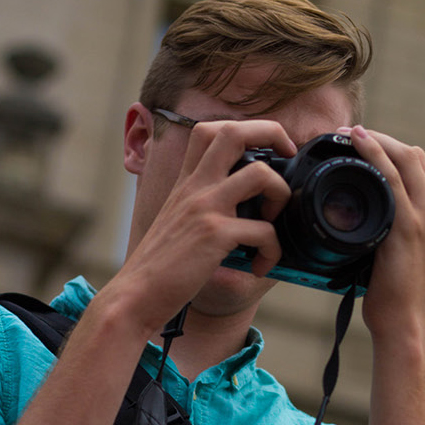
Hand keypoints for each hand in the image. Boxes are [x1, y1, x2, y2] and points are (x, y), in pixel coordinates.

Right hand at [104, 119, 294, 328]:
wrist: (136, 295)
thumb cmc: (163, 263)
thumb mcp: (181, 220)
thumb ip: (207, 204)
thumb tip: (250, 204)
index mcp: (188, 182)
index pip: (210, 131)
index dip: (248, 128)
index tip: (272, 148)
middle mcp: (195, 186)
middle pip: (234, 132)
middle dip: (273, 133)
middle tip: (288, 158)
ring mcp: (204, 207)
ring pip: (262, 174)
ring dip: (281, 195)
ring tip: (273, 221)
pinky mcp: (213, 234)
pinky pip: (265, 231)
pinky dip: (273, 250)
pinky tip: (260, 265)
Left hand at [339, 125, 424, 339]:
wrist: (404, 319)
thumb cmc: (395, 289)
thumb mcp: (399, 248)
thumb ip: (391, 222)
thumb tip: (363, 206)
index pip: (419, 164)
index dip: (390, 146)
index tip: (362, 140)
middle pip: (413, 154)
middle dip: (381, 138)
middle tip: (349, 132)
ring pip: (404, 159)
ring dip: (375, 140)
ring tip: (348, 133)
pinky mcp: (410, 225)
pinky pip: (392, 178)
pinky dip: (374, 155)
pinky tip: (356, 145)